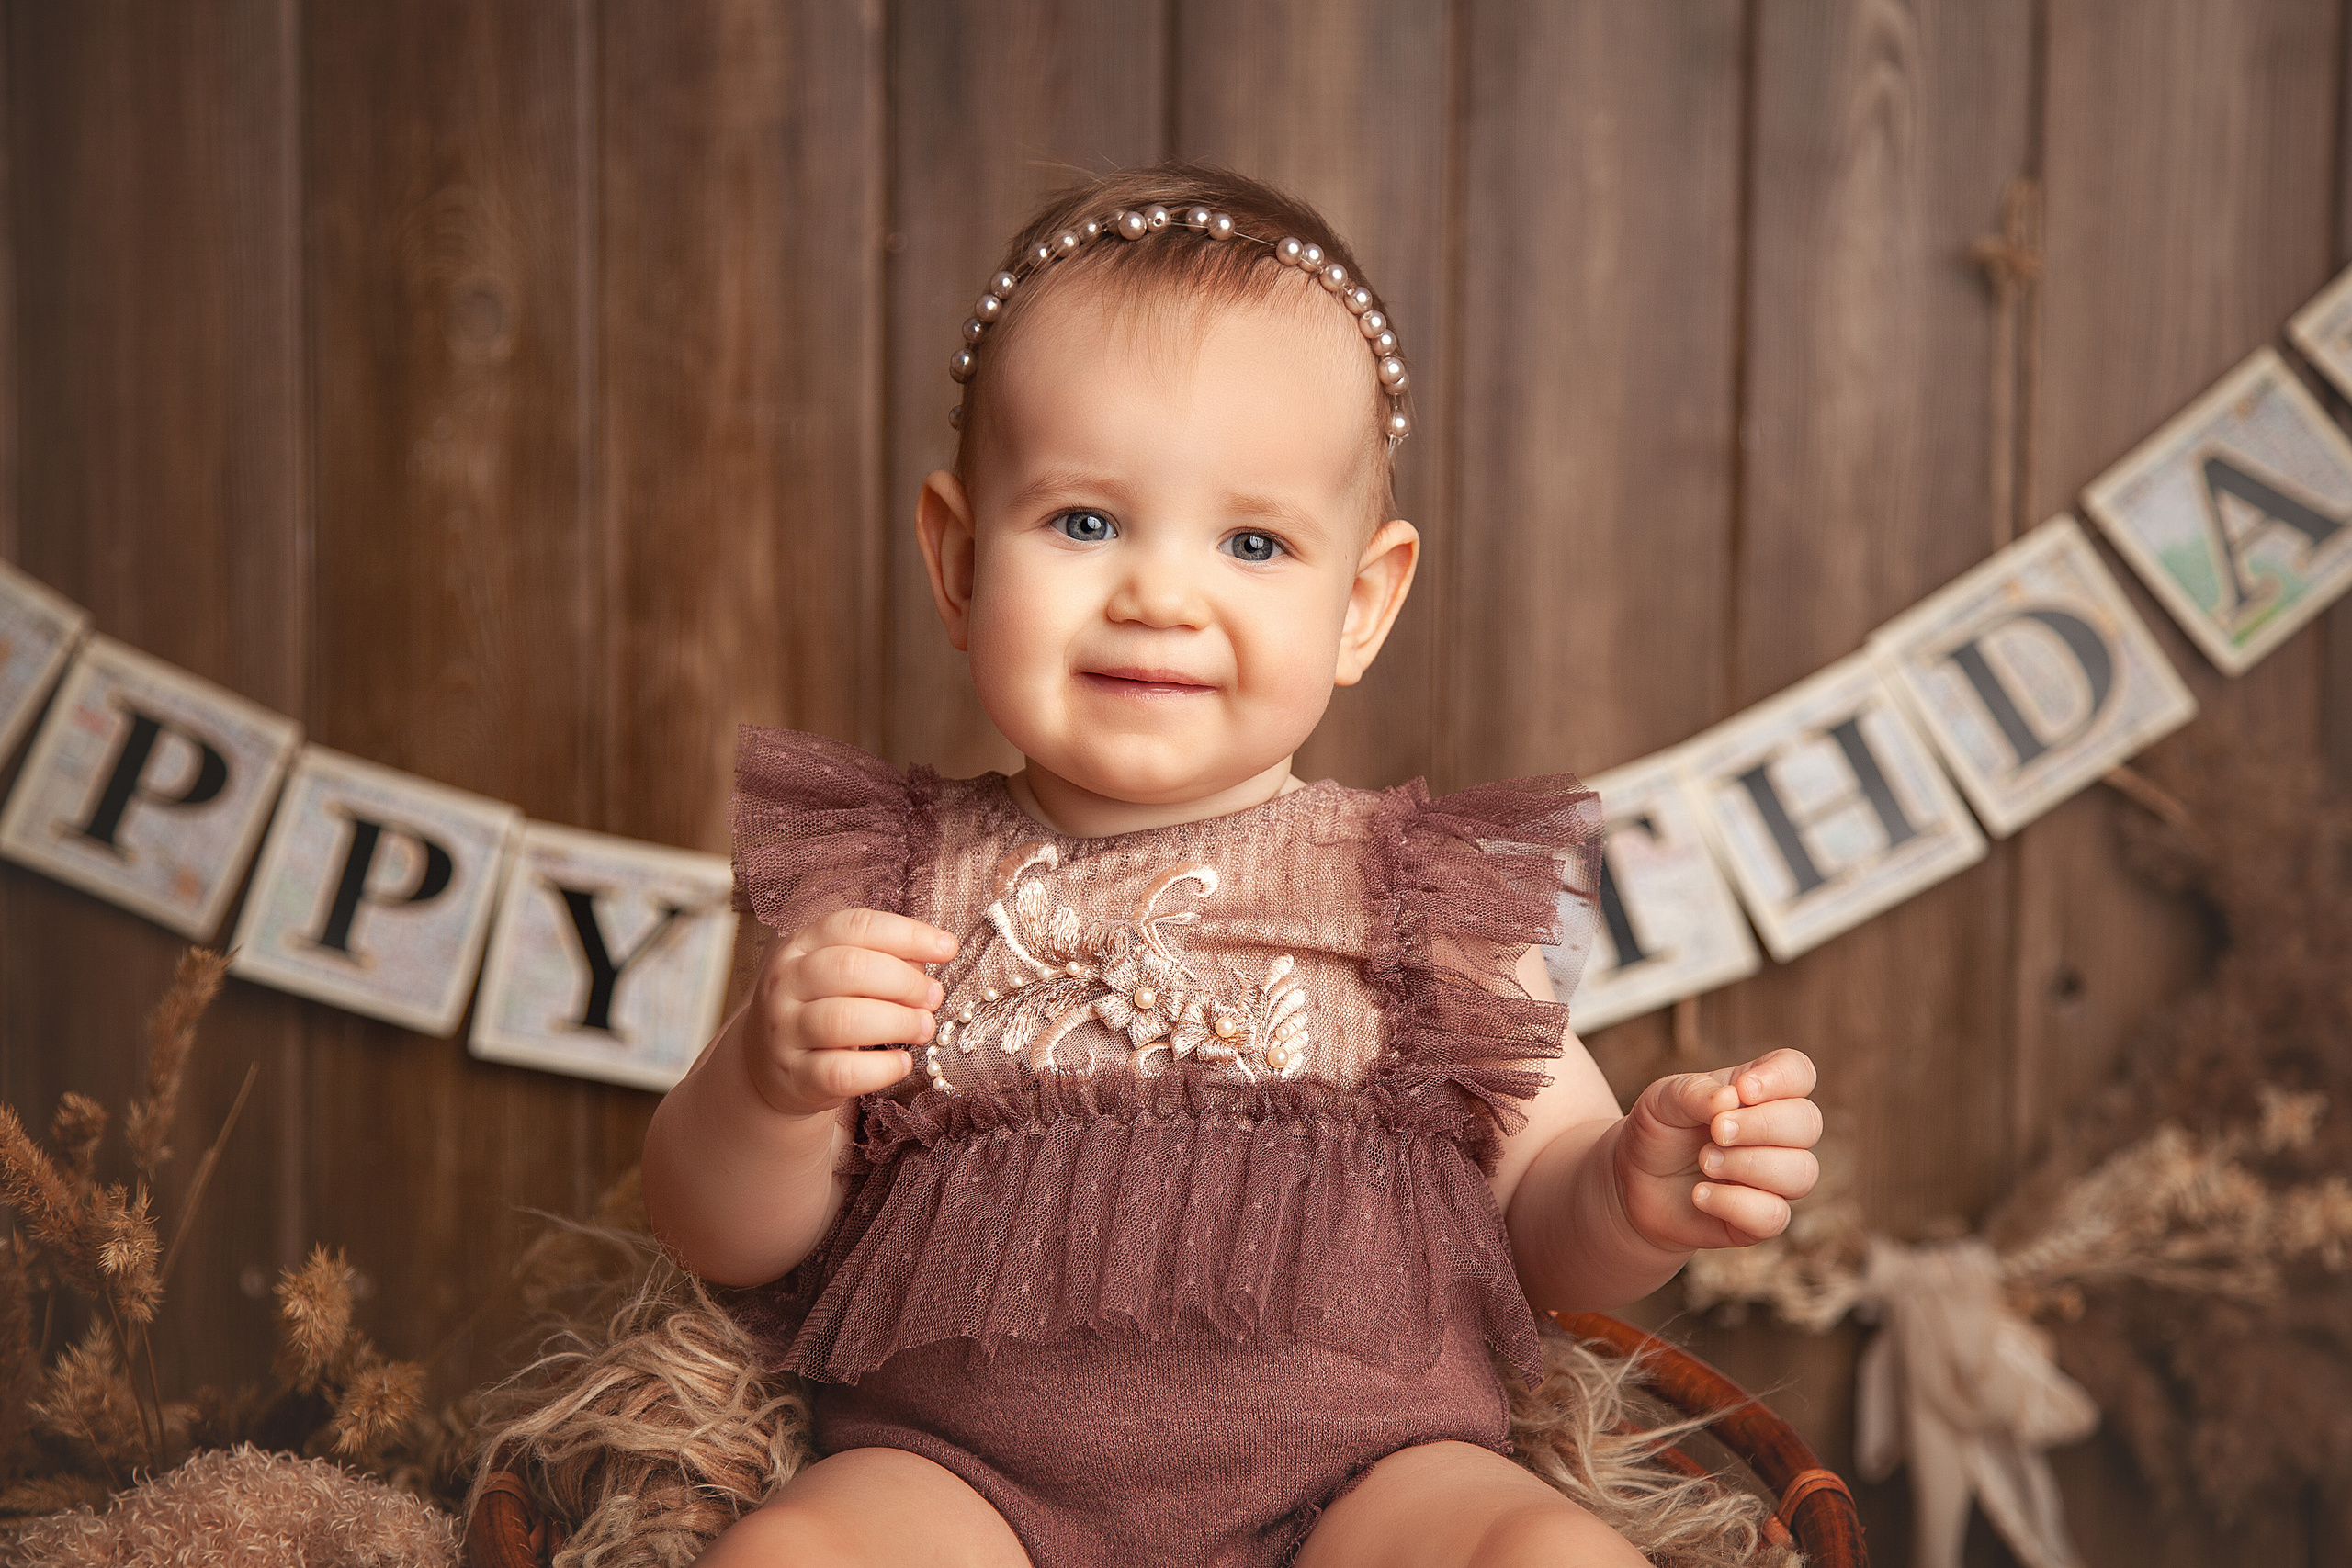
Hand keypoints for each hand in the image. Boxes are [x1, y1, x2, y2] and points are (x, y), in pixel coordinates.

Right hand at [741, 908, 958, 1117]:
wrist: (768, 1064)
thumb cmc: (819, 1009)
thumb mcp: (840, 974)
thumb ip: (883, 959)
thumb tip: (930, 956)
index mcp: (801, 945)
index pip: (856, 926)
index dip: (908, 934)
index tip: (947, 948)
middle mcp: (786, 983)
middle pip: (851, 968)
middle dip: (905, 981)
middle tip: (933, 997)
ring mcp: (785, 1030)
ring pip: (845, 1019)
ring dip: (899, 1022)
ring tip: (924, 1027)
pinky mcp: (795, 1076)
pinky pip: (843, 1072)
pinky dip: (883, 1068)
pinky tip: (902, 1063)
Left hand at [1614, 1049, 1819, 1250]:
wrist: (1633, 1186)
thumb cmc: (1659, 1133)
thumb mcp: (1662, 1101)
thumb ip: (1694, 1092)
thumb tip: (1731, 1098)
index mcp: (1759, 1093)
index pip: (1798, 1072)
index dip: (1782, 1077)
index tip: (1743, 1089)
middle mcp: (1778, 1135)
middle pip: (1808, 1122)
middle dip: (1762, 1125)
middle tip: (1716, 1131)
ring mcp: (1775, 1179)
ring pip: (1801, 1172)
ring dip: (1746, 1165)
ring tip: (1704, 1162)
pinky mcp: (1763, 1220)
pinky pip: (1774, 1215)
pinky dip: (1734, 1203)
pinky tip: (1700, 1194)